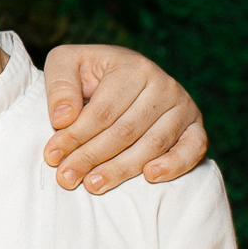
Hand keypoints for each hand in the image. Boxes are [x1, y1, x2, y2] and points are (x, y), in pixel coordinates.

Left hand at [41, 44, 207, 193]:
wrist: (121, 73)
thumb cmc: (89, 72)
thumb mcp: (65, 64)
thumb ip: (60, 87)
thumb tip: (62, 120)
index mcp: (132, 67)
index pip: (103, 111)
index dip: (76, 136)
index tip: (52, 156)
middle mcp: (163, 85)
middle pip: (126, 131)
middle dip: (92, 157)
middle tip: (67, 177)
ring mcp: (183, 106)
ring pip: (153, 144)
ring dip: (122, 169)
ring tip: (93, 184)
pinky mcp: (195, 126)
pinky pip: (193, 149)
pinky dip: (174, 165)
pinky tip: (150, 177)